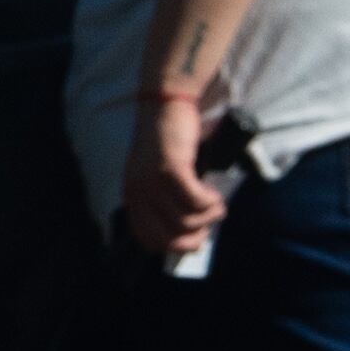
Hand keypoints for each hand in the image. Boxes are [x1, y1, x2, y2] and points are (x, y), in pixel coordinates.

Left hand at [121, 94, 223, 257]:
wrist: (165, 104)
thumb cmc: (167, 142)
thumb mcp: (155, 176)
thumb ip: (163, 201)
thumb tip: (189, 233)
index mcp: (133, 197)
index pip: (148, 240)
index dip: (174, 246)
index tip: (193, 237)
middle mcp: (139, 192)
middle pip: (170, 237)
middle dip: (196, 238)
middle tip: (209, 225)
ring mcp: (153, 181)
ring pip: (187, 221)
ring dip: (209, 216)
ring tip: (216, 204)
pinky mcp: (172, 168)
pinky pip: (196, 201)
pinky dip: (210, 202)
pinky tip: (214, 195)